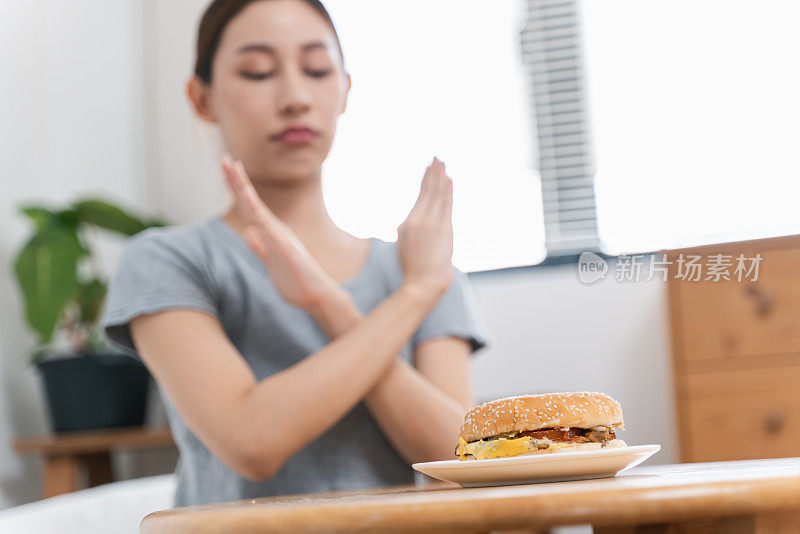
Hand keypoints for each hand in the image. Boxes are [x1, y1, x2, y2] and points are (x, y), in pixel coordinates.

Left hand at [221, 155, 340, 310]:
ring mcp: (278, 234)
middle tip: (224, 159)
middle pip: (250, 200)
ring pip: (254, 206)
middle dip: (236, 180)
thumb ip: (260, 247)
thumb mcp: (271, 262)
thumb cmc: (296, 282)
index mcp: (271, 232)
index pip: (249, 207)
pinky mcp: (282, 243)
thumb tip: (248, 233)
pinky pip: (265, 222)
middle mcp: (275, 228)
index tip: (227, 170)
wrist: (316, 295)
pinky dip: (253, 207)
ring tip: (231, 166)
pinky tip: (244, 195)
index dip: (237, 189)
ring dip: (241, 186)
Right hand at [397, 157, 454, 296]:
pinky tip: (449, 179)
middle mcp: (417, 220)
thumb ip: (407, 233)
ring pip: (436, 194)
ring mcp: (430, 223)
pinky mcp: (443, 228)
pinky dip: (447, 189)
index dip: (425, 182)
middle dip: (432, 173)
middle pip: (427, 191)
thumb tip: (405, 226)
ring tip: (442, 162)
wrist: (422, 283)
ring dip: (440, 176)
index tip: (428, 170)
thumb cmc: (414, 272)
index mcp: (406, 224)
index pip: (419, 197)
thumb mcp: (405, 249)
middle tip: (436, 158)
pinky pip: (445, 203)